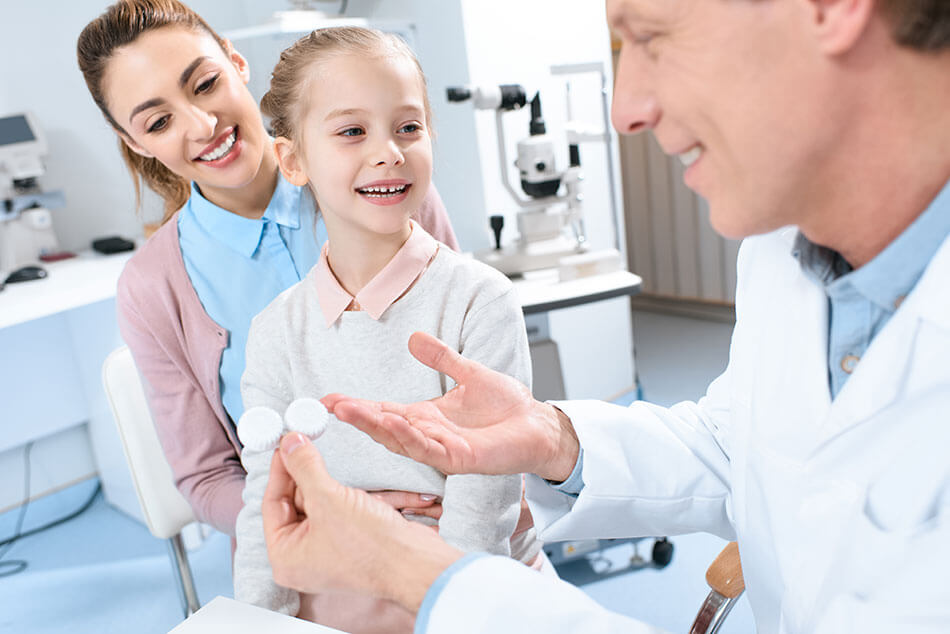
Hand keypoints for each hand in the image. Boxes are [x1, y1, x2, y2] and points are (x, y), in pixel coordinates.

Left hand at [262, 433, 462, 611]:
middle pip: (294, 502)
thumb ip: (305, 467)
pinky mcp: (351, 540)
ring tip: (321, 451)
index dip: (279, 469)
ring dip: (324, 479)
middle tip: (304, 440)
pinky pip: (338, 509)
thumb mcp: (329, 499)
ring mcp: (328, 548)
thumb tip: (289, 444)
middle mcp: (304, 556)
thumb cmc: (371, 548)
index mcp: (286, 556)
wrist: (415, 563)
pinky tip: (344, 474)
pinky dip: (342, 491)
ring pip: (319, 503)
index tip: (285, 443)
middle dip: (303, 472)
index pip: (273, 503)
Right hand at [323, 331, 580, 481]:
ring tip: (350, 411)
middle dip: (357, 417)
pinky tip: (393, 423)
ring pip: (400, 439)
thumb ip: (442, 358)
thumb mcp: (469, 373)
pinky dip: (409, 437)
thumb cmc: (507, 406)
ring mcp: (442, 450)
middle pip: (384, 428)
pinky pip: (429, 449)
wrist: (538, 425)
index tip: (328, 398)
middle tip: (330, 405)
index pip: (383, 412)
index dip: (357, 406)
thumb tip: (414, 338)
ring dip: (375, 426)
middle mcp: (429, 435)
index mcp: (426, 417)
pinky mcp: (461, 460)